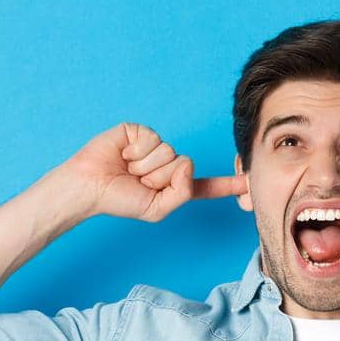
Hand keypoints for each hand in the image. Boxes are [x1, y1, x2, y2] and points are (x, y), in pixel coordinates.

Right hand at [53, 122, 245, 222]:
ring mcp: (156, 145)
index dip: (228, 184)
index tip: (250, 184)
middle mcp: (169, 163)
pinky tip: (123, 153)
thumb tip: (187, 163)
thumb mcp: (157, 209)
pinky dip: (137, 150)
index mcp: (175, 185)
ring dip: (145, 165)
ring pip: (168, 152)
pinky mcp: (141, 131)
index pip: (206, 185)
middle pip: (184, 166)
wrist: (89, 186)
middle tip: (137, 180)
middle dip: (158, 176)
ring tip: (128, 168)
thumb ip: (182, 193)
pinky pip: (152, 139)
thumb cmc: (119, 200)